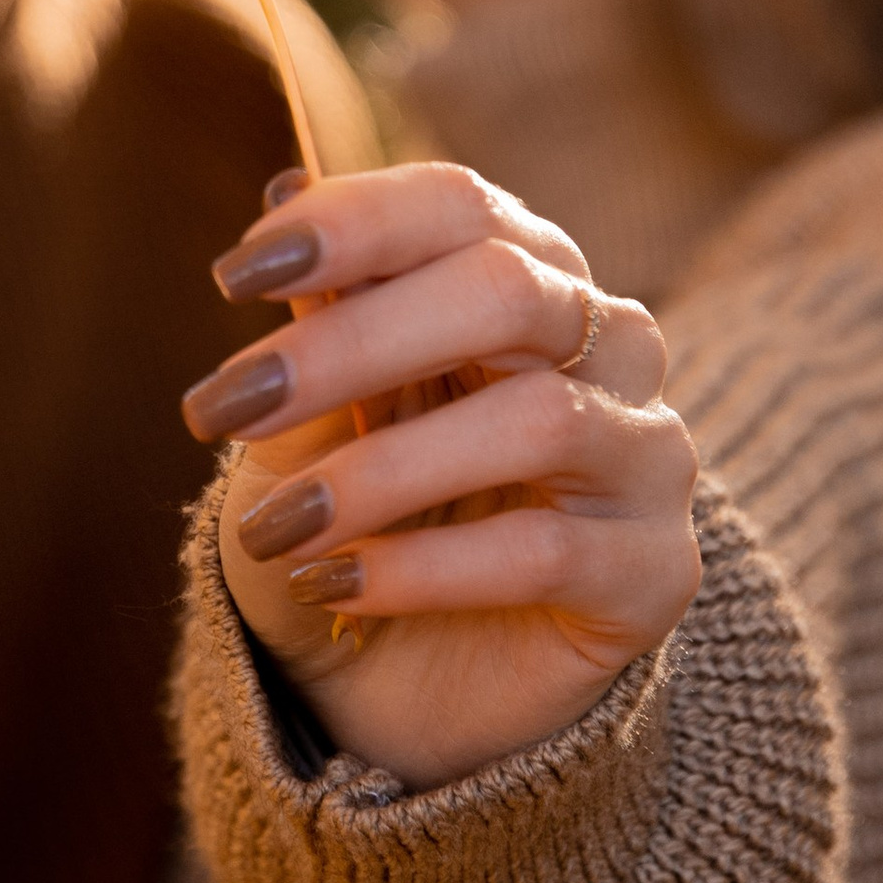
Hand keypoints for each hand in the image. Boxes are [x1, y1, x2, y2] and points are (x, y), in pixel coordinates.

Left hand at [182, 162, 700, 788]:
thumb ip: (317, 320)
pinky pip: (546, 551)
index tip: (235, 274)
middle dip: (354, 342)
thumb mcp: (312, 421)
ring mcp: (645, 455)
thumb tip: (287, 186)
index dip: (352, 221)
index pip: (459, 205)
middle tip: (228, 403)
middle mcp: (606, 344)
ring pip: (538, 421)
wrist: (409, 695)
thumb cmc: (358, 522)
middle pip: (505, 291)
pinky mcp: (654, 572)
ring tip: (278, 524)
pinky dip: (425, 566)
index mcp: (524, 274)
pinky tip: (335, 582)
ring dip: (383, 472)